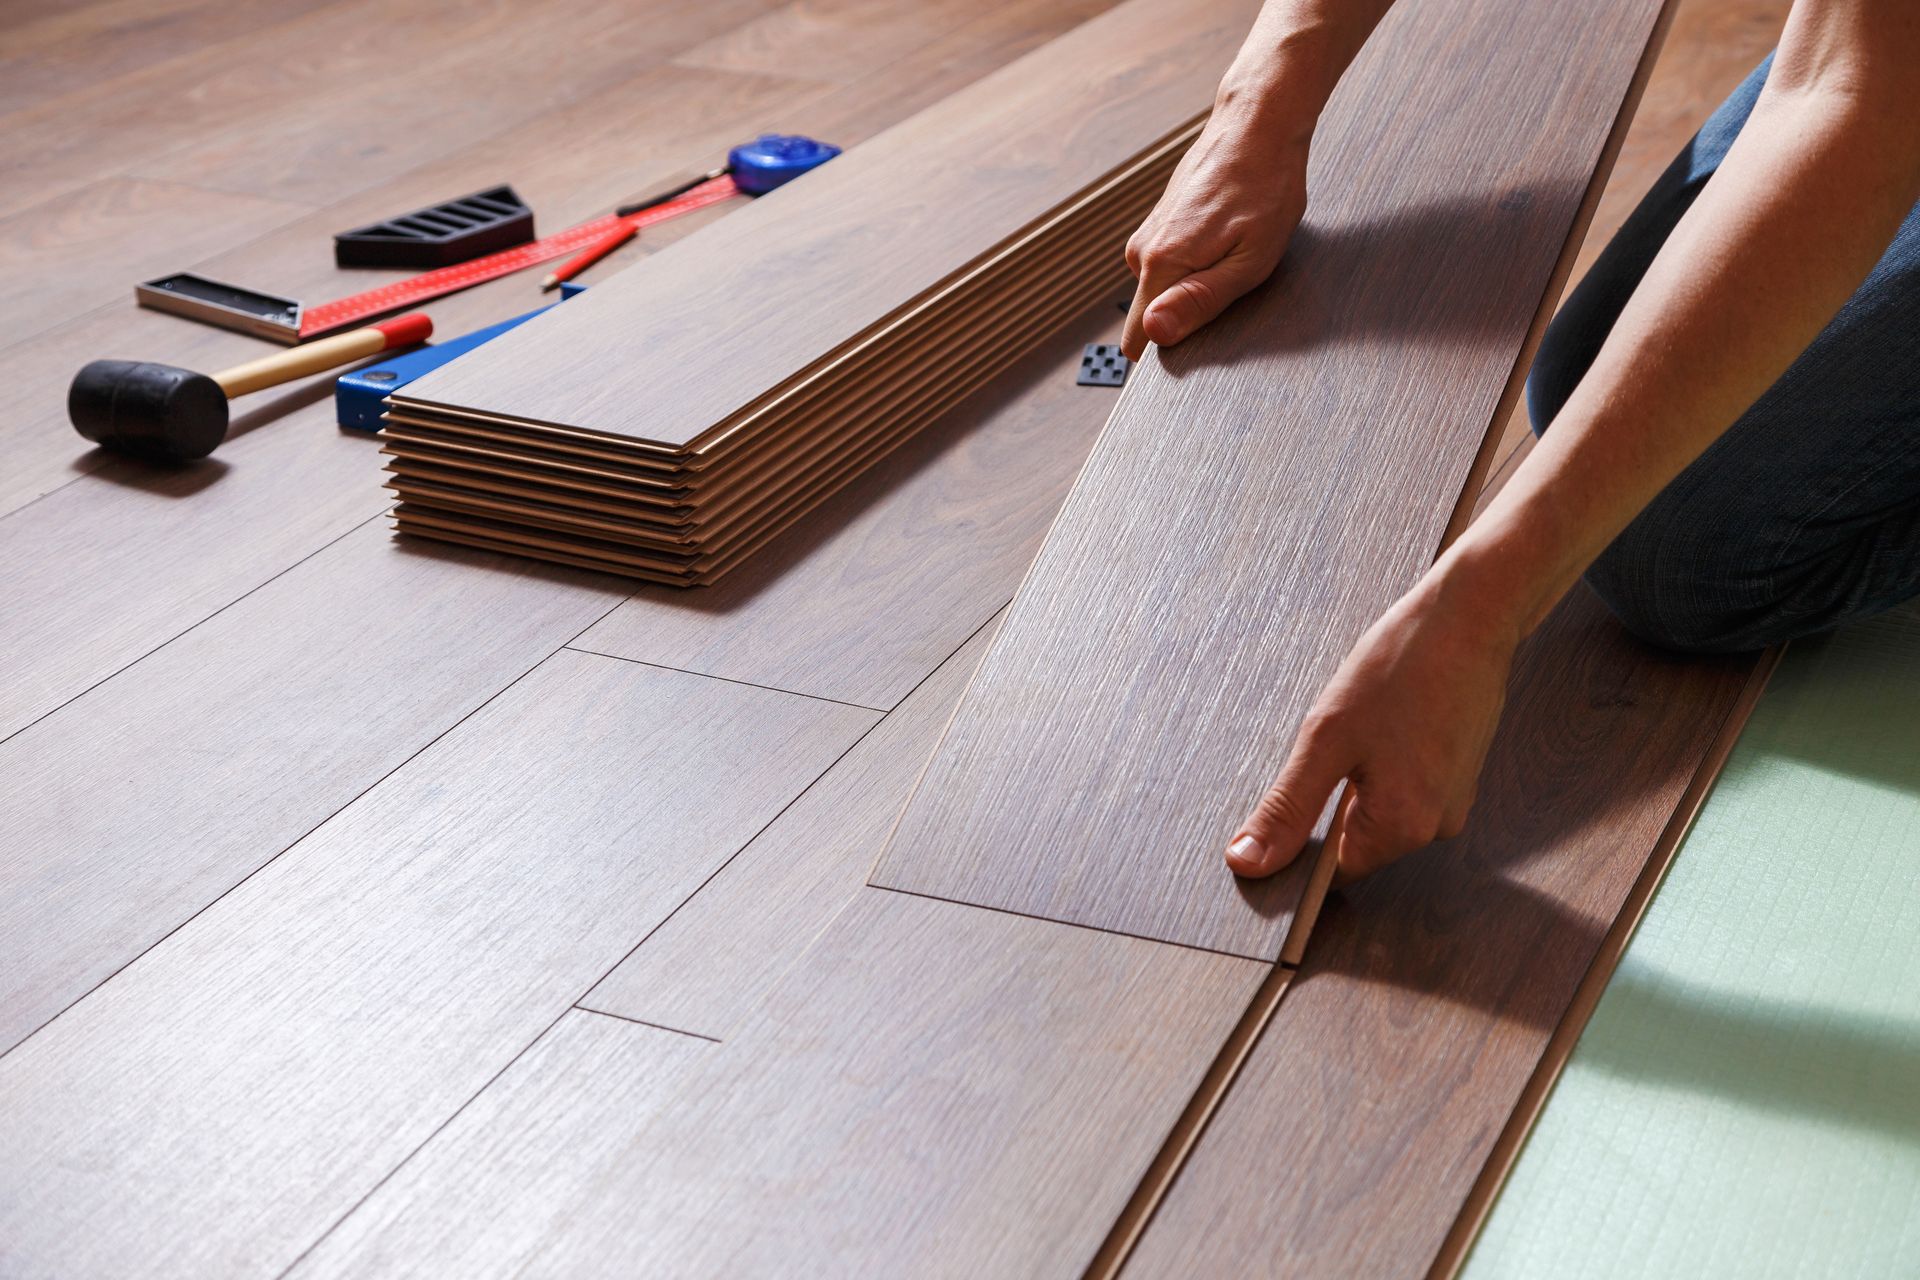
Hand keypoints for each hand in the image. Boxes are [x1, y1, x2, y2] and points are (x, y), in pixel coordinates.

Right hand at [1121, 112, 1308, 359]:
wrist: (1257, 125)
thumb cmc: (1265, 188)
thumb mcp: (1249, 261)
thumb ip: (1200, 302)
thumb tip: (1154, 333)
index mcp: (1161, 264)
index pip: (1140, 339)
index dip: (1173, 347)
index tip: (1206, 331)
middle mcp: (1142, 250)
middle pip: (1154, 315)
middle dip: (1190, 313)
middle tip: (1233, 280)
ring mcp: (1148, 234)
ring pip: (1163, 288)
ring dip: (1196, 284)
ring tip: (1234, 252)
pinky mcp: (1158, 223)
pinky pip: (1170, 264)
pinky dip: (1196, 261)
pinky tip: (1225, 238)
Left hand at [1224, 567, 1521, 880]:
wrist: (1470, 615)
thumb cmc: (1403, 666)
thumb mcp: (1326, 739)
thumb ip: (1286, 809)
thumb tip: (1249, 862)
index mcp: (1405, 827)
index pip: (1334, 869)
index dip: (1303, 838)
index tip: (1297, 789)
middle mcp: (1437, 826)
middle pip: (1358, 835)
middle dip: (1334, 794)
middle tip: (1337, 736)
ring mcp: (1453, 799)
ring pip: (1380, 805)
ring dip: (1358, 773)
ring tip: (1367, 721)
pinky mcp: (1457, 773)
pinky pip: (1404, 783)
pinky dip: (1383, 759)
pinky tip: (1387, 717)